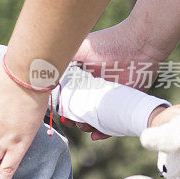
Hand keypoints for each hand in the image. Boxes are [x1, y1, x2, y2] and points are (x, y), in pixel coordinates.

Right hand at [71, 20, 167, 140]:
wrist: (139, 44)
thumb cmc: (108, 44)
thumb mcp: (78, 48)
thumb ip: (60, 58)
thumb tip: (40, 71)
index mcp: (81, 76)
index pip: (67, 96)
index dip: (61, 106)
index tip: (59, 112)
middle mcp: (93, 87)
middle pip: (79, 109)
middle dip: (73, 119)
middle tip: (71, 122)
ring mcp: (108, 96)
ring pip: (94, 118)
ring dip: (87, 127)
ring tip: (85, 127)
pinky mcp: (124, 102)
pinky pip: (113, 122)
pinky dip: (105, 131)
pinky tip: (97, 135)